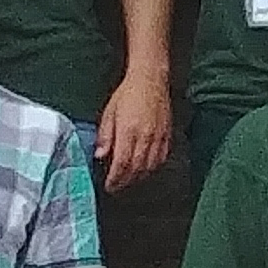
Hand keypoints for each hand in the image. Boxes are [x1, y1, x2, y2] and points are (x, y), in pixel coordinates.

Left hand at [95, 66, 176, 191]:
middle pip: (136, 169)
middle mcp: (146, 137)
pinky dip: (152, 168)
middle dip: (125, 182)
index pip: (122, 163)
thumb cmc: (127, 94)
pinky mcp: (168, 136)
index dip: (115, 179)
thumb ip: (105, 136)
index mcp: (128, 131)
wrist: (151, 79)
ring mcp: (159, 137)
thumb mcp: (109, 112)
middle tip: (116, 188)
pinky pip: (161, 159)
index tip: (108, 186)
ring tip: (128, 181)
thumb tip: (100, 155)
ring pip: (150, 167)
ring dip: (138, 177)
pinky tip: (144, 169)